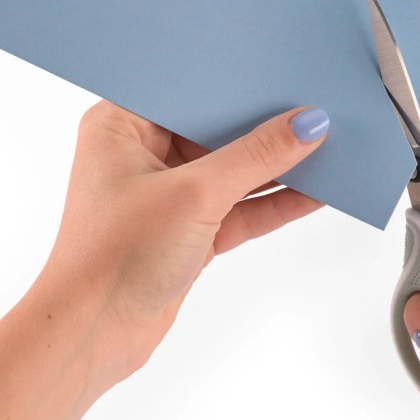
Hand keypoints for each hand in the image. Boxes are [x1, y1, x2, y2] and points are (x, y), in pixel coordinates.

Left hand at [43, 100, 329, 384]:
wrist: (93, 337)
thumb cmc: (111, 259)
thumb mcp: (194, 195)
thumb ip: (256, 157)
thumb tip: (305, 126)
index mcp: (122, 126)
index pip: (192, 92)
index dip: (240, 86)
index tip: (285, 81)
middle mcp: (145, 155)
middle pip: (219, 132)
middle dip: (266, 129)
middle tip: (314, 116)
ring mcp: (170, 195)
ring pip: (235, 172)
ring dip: (277, 168)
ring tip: (326, 152)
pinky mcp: (191, 229)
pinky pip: (241, 206)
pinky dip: (274, 202)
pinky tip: (313, 193)